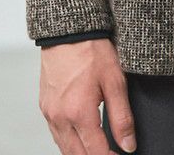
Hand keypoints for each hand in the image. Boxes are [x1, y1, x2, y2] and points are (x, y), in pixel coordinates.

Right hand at [38, 38, 136, 153]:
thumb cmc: (92, 50)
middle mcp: (60, 117)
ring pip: (64, 148)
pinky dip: (69, 142)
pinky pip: (56, 134)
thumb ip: (122, 117)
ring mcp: (49, 113)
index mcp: (79, 113)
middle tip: (111, 153)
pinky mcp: (45, 106)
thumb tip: (128, 145)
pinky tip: (81, 138)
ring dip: (81, 153)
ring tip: (99, 149)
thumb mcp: (115, 81)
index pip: (96, 153)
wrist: (69, 31)